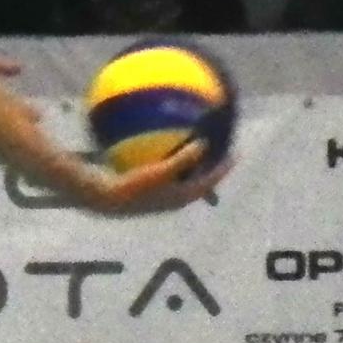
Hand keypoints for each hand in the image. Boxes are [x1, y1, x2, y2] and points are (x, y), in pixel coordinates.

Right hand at [89, 138, 231, 215]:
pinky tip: (165, 149)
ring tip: (197, 150)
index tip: (236, 153)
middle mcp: (175, 199)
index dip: (223, 168)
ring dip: (192, 167)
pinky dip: (174, 164)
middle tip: (220, 152)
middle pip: (200, 182)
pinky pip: (169, 176)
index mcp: (182, 196)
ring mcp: (161, 197)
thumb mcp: (161, 171)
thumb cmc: (134, 186)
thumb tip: (204, 143)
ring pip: (184, 180)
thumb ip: (184, 158)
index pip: (209, 181)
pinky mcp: (148, 193)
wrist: (106, 199)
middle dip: (210, 167)